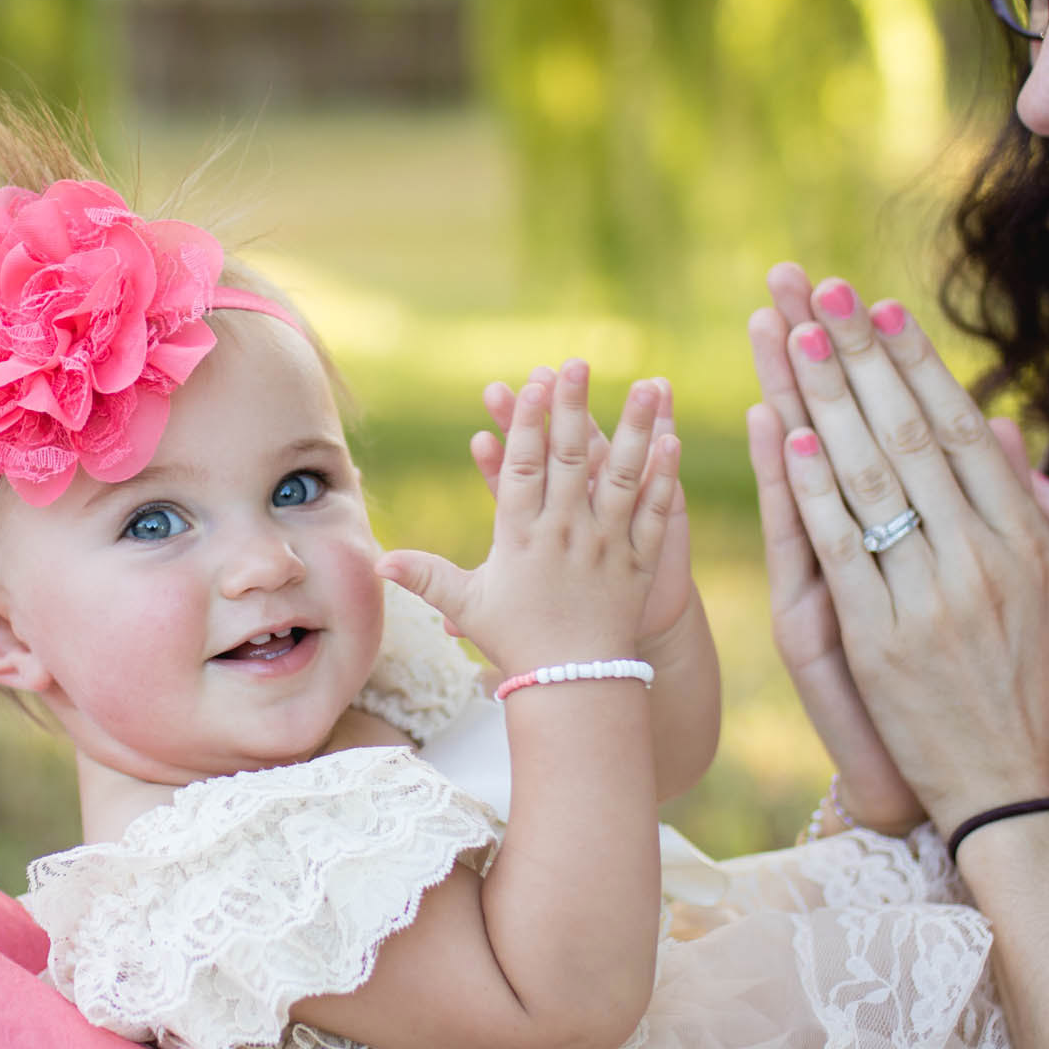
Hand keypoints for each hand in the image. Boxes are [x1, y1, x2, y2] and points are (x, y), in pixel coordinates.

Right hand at [378, 363, 678, 676]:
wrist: (575, 685)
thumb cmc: (515, 642)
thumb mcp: (467, 606)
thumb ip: (426, 576)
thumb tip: (376, 562)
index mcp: (521, 538)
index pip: (522, 469)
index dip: (526, 424)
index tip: (530, 384)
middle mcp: (565, 535)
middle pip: (571, 460)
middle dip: (572, 407)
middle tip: (577, 363)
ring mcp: (606, 545)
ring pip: (621, 476)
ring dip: (634, 428)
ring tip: (646, 385)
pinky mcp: (637, 561)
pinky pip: (654, 512)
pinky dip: (664, 477)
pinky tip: (672, 441)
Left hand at [752, 265, 1048, 835]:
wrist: (1030, 806)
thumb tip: (1005, 436)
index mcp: (1028, 543)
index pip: (958, 431)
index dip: (915, 363)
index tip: (880, 308)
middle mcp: (977, 559)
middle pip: (903, 435)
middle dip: (854, 357)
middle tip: (814, 291)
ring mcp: (923, 600)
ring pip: (865, 479)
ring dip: (822, 400)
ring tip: (786, 335)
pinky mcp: (875, 645)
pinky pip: (838, 552)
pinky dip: (811, 492)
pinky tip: (785, 436)